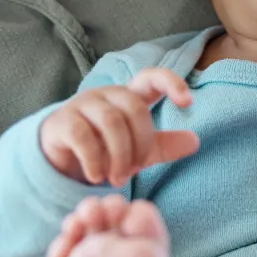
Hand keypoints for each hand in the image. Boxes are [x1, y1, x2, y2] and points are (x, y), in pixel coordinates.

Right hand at [37, 68, 198, 185]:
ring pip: (110, 121)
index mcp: (129, 96)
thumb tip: (195, 141)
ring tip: (118, 178)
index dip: (171, 83)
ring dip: (119, 155)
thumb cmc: (105, 148)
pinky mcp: (62, 121)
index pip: (151, 77)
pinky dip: (94, 160)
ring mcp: (82, 105)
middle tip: (134, 170)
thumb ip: (165, 145)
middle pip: (134, 108)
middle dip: (140, 143)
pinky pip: (83, 136)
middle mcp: (107, 95)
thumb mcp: (139, 150)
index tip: (188, 102)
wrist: (62, 158)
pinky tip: (97, 176)